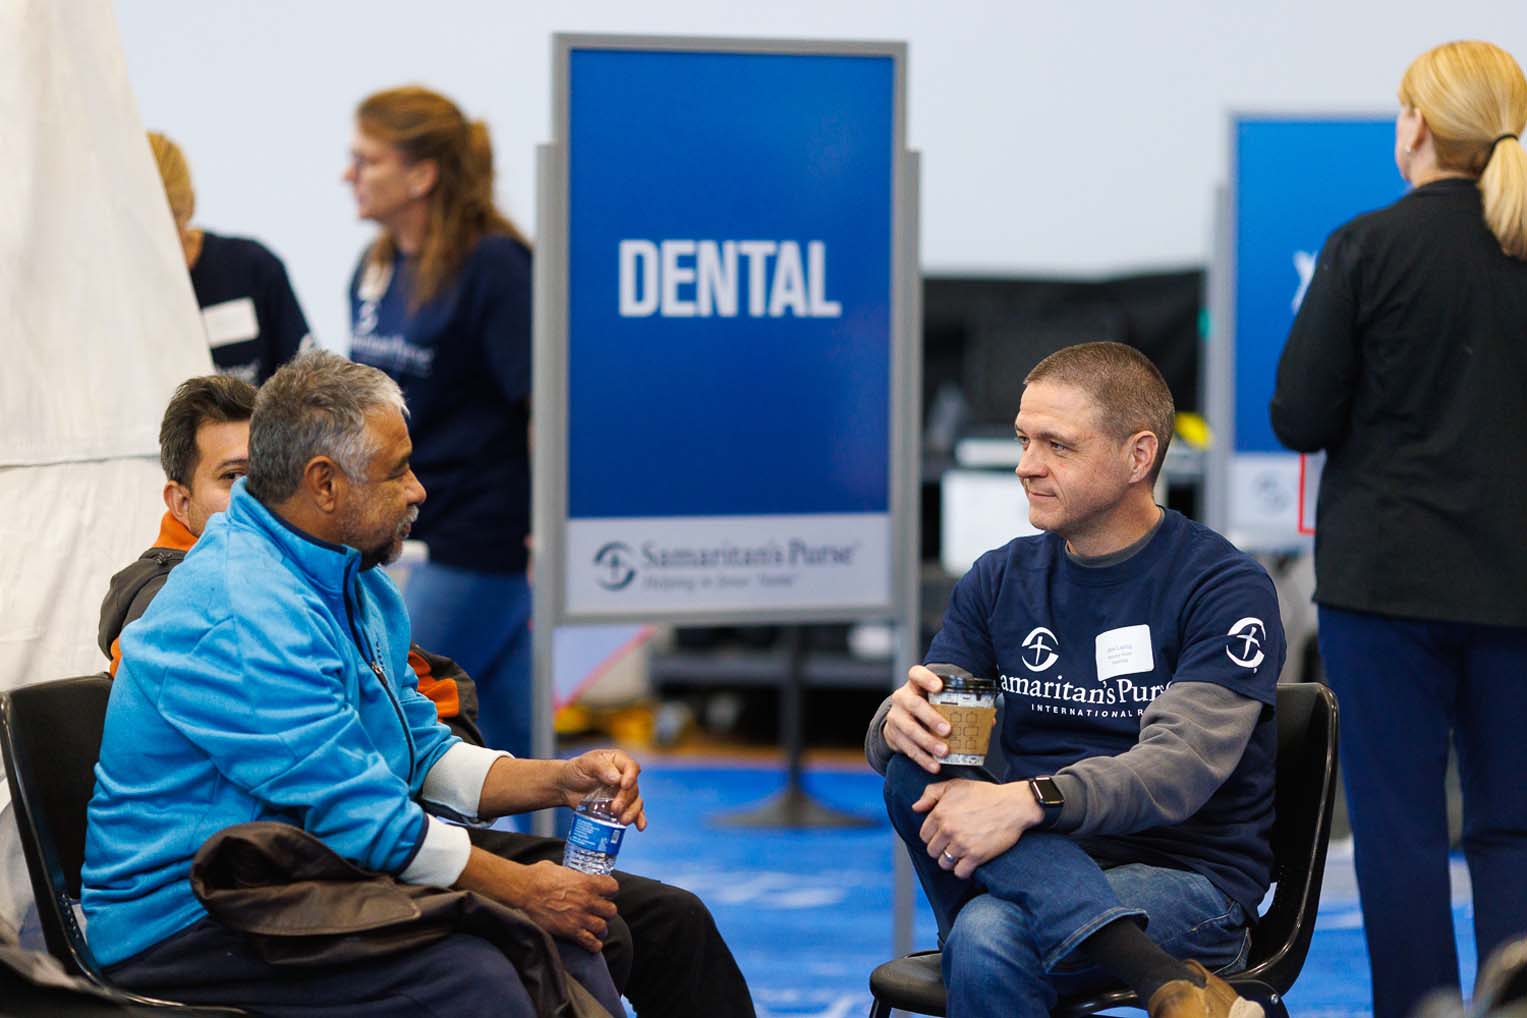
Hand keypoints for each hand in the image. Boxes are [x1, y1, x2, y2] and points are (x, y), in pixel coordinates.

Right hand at [518, 860, 618, 952]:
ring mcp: (579, 917)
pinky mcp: (570, 931)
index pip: (613, 887)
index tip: (604, 892)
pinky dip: (593, 944)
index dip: (609, 890)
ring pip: (603, 927)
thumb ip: (572, 875)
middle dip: (605, 911)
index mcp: (587, 882)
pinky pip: (591, 943)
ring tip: (593, 926)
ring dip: (599, 927)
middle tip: (597, 911)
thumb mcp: (560, 868)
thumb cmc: (538, 876)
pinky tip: (590, 942)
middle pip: (611, 910)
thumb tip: (571, 875)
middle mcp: (587, 900)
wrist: (523, 891)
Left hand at [558, 749, 646, 829]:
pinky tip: (640, 826)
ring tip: (622, 820)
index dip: (631, 776)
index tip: (624, 785)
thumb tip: (616, 778)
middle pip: (633, 788)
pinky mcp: (620, 807)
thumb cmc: (576, 770)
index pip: (631, 767)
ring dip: (632, 812)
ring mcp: (623, 793)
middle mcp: (624, 777)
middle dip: (625, 800)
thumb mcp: (585, 763)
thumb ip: (600, 767)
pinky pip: (633, 813)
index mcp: (618, 761)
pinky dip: (638, 819)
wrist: (566, 787)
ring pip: (635, 802)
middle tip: (615, 808)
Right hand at [883, 665, 954, 772]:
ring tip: (944, 752)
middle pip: (914, 704)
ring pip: (910, 729)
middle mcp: (902, 698)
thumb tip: (988, 721)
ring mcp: (896, 716)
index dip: (926, 679)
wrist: (900, 722)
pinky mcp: (893, 735)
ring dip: (928, 741)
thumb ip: (960, 706)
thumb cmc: (927, 708)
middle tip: (948, 730)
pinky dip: (922, 758)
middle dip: (931, 718)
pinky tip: (935, 765)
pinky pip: (908, 748)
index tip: (939, 687)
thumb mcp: (938, 701)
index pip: (916, 674)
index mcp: (915, 685)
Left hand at [914, 779, 1041, 879]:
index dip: (932, 836)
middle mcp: (948, 829)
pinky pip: (960, 872)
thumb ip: (931, 793)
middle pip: (932, 851)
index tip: (942, 835)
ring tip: (959, 854)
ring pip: (944, 863)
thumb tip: (916, 808)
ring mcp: (962, 844)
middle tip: (951, 844)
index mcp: (940, 813)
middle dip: (940, 849)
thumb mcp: (955, 786)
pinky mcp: (976, 856)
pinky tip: (968, 862)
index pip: (923, 835)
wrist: (1012, 805)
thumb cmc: (985, 794)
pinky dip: (963, 870)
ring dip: (950, 861)